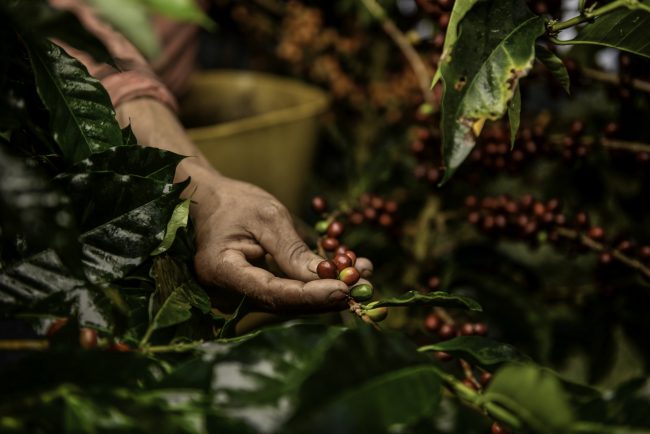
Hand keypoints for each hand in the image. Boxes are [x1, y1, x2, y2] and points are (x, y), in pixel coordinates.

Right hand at [115, 98, 370, 312]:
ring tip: (366, 273)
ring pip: (289, 301)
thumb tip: (324, 277)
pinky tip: (347, 272)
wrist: (209, 202)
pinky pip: (287, 294)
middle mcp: (226, 293)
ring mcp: (238, 297)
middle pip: (284, 304)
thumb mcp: (266, 215)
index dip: (310, 295)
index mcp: (221, 270)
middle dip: (327, 295)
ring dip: (328, 290)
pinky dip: (316, 285)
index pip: (272, 292)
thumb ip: (292, 249)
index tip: (344, 289)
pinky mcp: (253, 292)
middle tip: (366, 284)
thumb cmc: (234, 202)